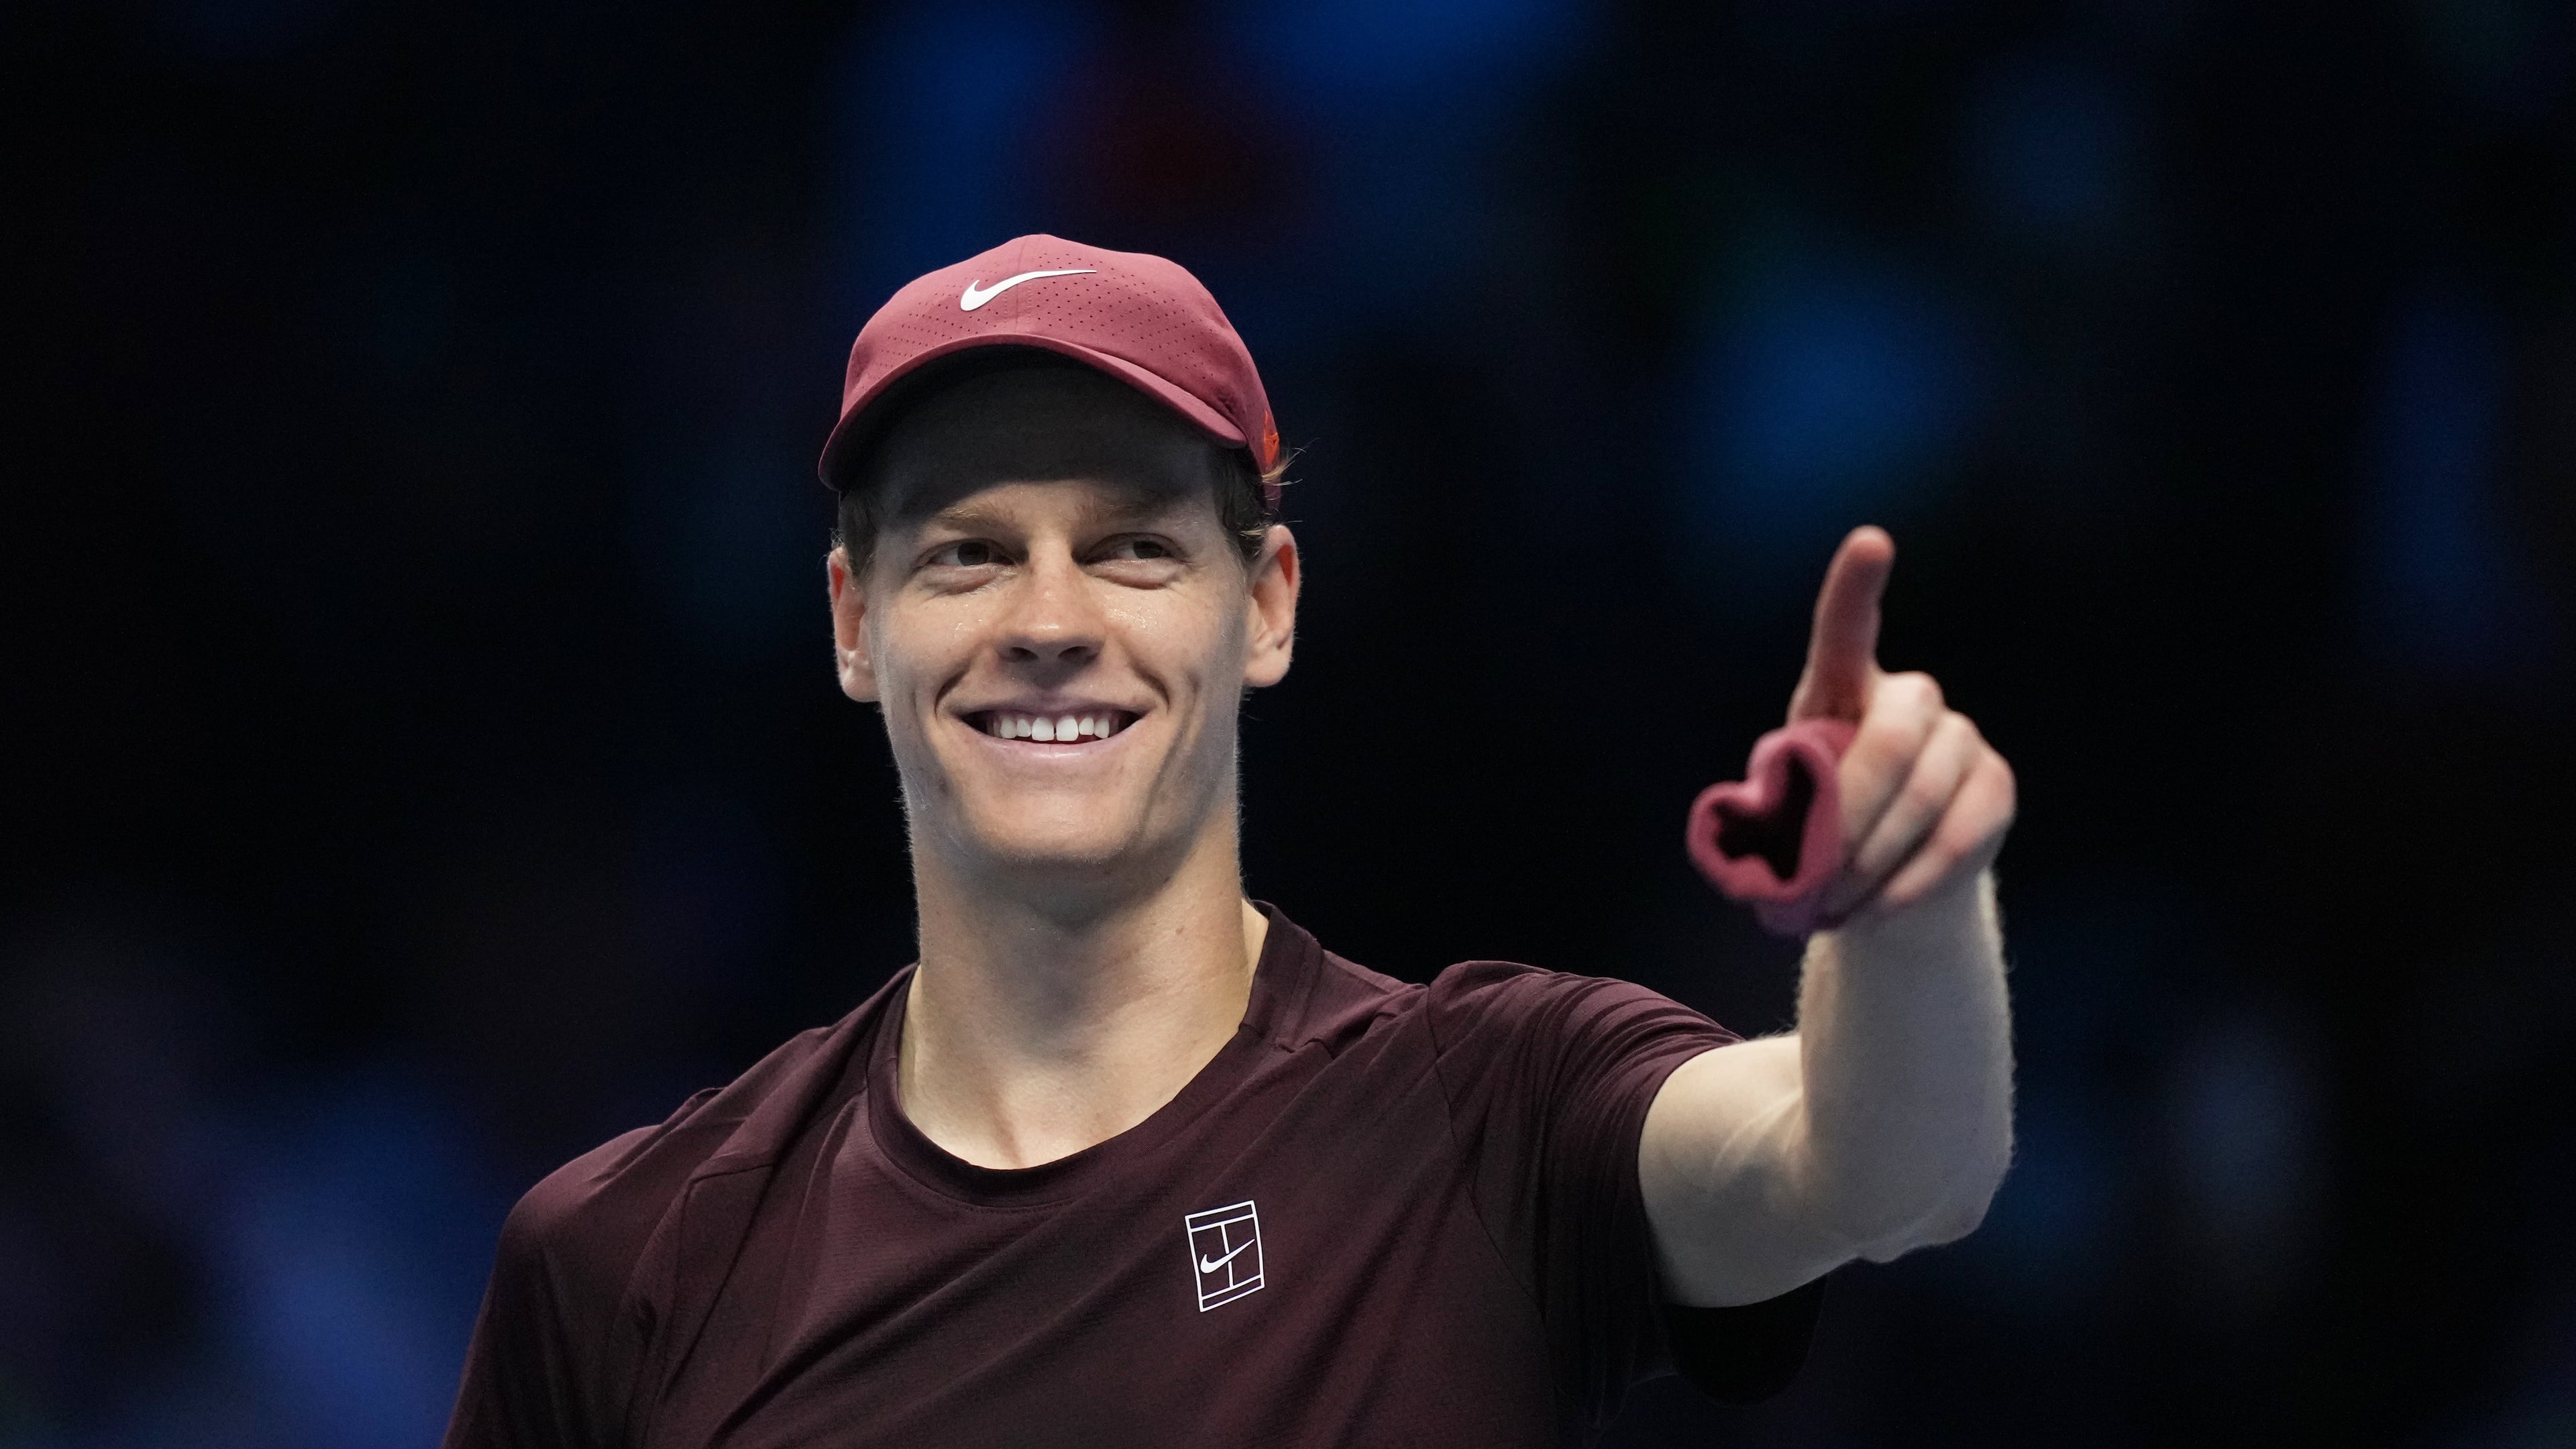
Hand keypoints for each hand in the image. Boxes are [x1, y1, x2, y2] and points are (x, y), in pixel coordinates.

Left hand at [1788, 527, 2015, 921]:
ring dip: (1871, 863)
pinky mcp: (1997, 787)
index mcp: (1841, 688)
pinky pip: (1957, 839)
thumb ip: (1775, 817)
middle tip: (1813, 875)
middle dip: (1849, 813)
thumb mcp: (1780, 813)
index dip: (1858, 588)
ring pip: (1923, 798)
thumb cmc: (1815, 829)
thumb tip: (1772, 856)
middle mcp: (1910, 699)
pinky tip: (1875, 908)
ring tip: (1830, 906)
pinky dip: (1908, 884)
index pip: (1847, 631)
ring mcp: (1962, 739)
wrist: (1881, 875)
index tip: (1871, 542)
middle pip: (1891, 740)